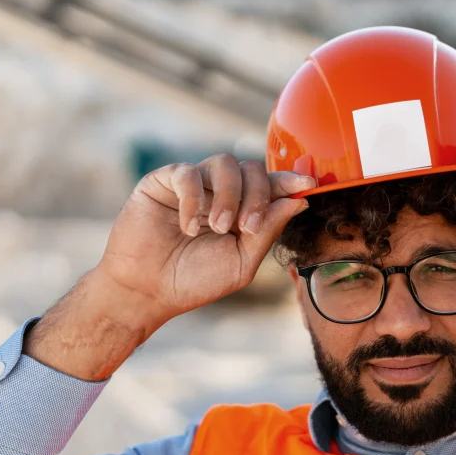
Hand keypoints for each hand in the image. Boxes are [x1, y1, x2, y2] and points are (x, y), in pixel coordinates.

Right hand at [93, 154, 313, 331]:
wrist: (146, 291)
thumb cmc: (194, 280)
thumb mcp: (241, 261)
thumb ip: (267, 231)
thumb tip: (298, 202)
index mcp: (242, 211)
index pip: (271, 186)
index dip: (290, 181)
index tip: (308, 183)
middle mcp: (220, 193)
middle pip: (252, 169)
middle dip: (257, 196)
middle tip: (247, 227)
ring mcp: (193, 185)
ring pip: (224, 163)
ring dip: (230, 195)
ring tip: (220, 227)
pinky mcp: (163, 182)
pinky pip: (187, 173)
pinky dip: (194, 199)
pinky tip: (188, 227)